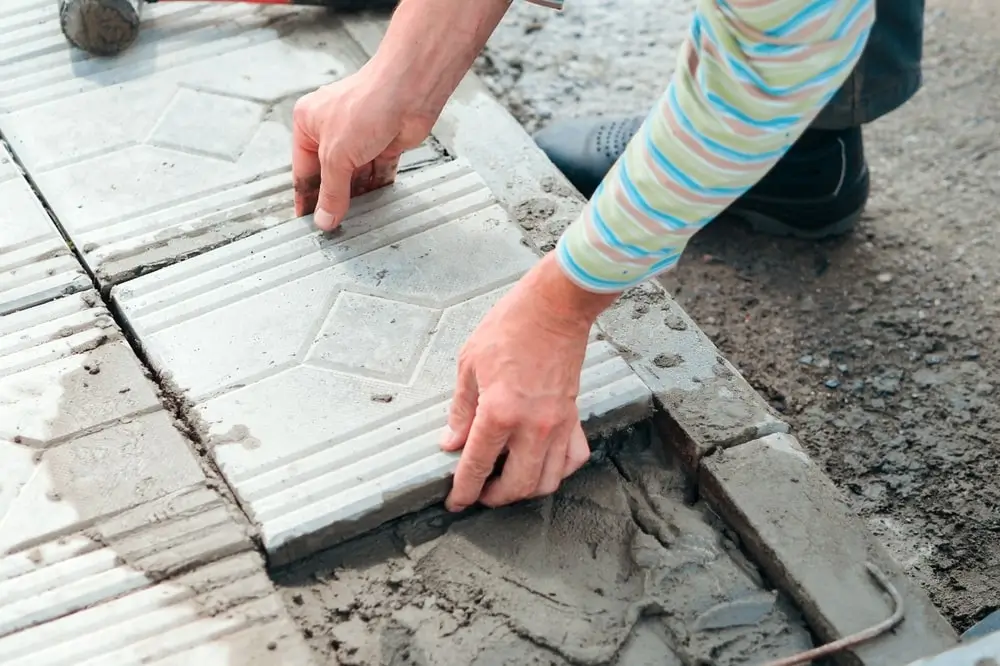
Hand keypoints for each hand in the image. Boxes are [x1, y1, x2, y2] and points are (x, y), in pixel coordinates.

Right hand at [292, 70, 435, 230]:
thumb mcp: (337, 155)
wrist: (410, 90)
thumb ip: (331, 191)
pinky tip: (376, 207)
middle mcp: (333, 129)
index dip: (306, 198)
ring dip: (357, 196)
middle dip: (335, 198)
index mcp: (309, 124)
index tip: (308, 222)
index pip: (304, 171)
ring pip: (355, 176)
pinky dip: (377, 188)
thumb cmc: (367, 104)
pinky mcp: (384, 145)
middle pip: (331, 176)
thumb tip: (324, 218)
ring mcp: (361, 138)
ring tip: (355, 221)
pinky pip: (378, 174)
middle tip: (335, 226)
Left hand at [441, 253, 618, 510]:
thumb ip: (462, 410)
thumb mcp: (469, 364)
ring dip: (525, 490)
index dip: (463, 491)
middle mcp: (533, 426)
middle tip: (479, 493)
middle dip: (494, 498)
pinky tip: (541, 465)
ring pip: (547, 481)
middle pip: (517, 486)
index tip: (456, 502)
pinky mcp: (575, 417)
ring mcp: (558, 425)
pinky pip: (573, 459)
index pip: (477, 466)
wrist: (555, 308)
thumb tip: (453, 442)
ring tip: (507, 482)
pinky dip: (557, 471)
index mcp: (500, 412)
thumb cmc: (512, 327)